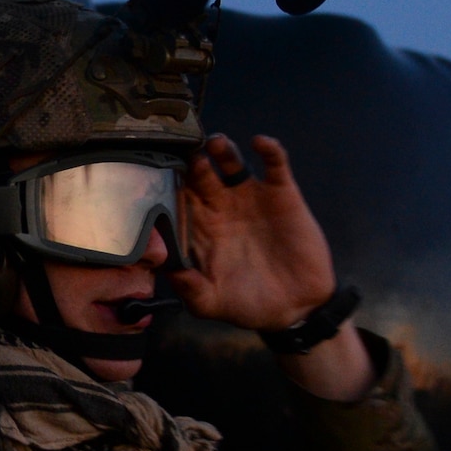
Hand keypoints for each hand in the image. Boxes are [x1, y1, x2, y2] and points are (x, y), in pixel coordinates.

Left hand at [173, 134, 373, 400]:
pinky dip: (270, 150)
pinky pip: (275, 164)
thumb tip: (167, 269)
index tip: (154, 174)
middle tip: (182, 151)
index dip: (166, 187)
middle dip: (190, 162)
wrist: (296, 308)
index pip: (177, 200)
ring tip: (215, 143)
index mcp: (200, 229)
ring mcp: (250, 197)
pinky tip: (260, 143)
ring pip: (231, 163)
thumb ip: (189, 288)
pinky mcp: (282, 193)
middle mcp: (221, 208)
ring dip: (222, 149)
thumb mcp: (212, 303)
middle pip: (199, 176)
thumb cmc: (248, 306)